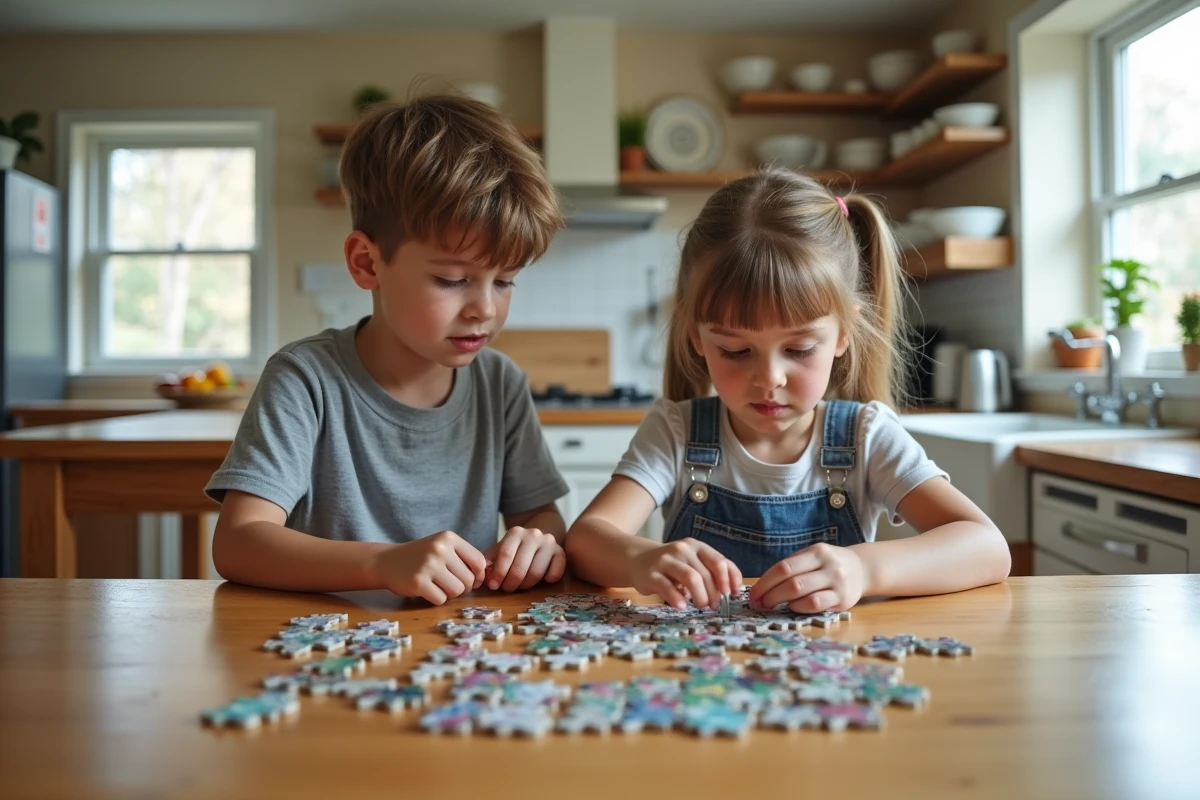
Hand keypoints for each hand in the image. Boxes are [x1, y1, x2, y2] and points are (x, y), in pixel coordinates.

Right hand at [370, 530, 485, 603]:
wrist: (386, 561)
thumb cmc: (421, 556)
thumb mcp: (442, 547)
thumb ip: (464, 557)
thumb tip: (488, 575)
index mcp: (449, 538)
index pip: (479, 561)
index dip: (478, 575)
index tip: (470, 579)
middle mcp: (440, 549)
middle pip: (469, 579)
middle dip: (462, 586)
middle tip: (448, 582)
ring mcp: (428, 565)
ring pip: (457, 591)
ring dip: (450, 593)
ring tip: (437, 585)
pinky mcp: (418, 582)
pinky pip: (441, 599)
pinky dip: (436, 598)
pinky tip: (426, 589)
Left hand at [483, 527, 565, 591]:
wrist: (537, 539)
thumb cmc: (514, 550)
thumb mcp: (499, 551)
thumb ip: (489, 562)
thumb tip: (482, 579)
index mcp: (516, 532)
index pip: (506, 554)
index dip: (499, 573)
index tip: (493, 586)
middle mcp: (534, 534)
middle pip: (521, 566)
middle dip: (511, 583)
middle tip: (507, 589)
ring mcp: (549, 543)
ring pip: (536, 572)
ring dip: (526, 585)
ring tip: (520, 586)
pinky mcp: (561, 552)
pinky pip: (555, 572)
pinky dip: (547, 580)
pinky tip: (541, 581)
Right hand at [630, 538, 741, 610]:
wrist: (638, 560)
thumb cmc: (673, 565)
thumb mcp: (693, 562)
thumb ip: (713, 571)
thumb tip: (737, 588)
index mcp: (696, 546)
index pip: (718, 561)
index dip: (728, 579)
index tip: (730, 594)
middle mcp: (682, 549)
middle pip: (705, 573)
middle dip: (714, 594)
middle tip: (714, 606)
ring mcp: (666, 560)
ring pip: (691, 578)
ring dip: (700, 596)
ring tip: (701, 606)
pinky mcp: (651, 574)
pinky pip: (667, 587)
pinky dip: (677, 599)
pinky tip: (682, 606)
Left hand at [748, 543, 864, 612]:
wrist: (863, 569)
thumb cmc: (828, 564)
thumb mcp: (813, 556)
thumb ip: (793, 566)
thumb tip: (763, 584)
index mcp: (817, 551)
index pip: (785, 567)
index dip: (765, 582)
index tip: (753, 593)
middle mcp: (828, 565)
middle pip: (792, 582)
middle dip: (770, 594)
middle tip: (758, 603)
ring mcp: (837, 583)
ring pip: (804, 594)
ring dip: (782, 602)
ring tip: (772, 606)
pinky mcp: (843, 600)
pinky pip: (816, 605)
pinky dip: (799, 607)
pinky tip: (792, 607)